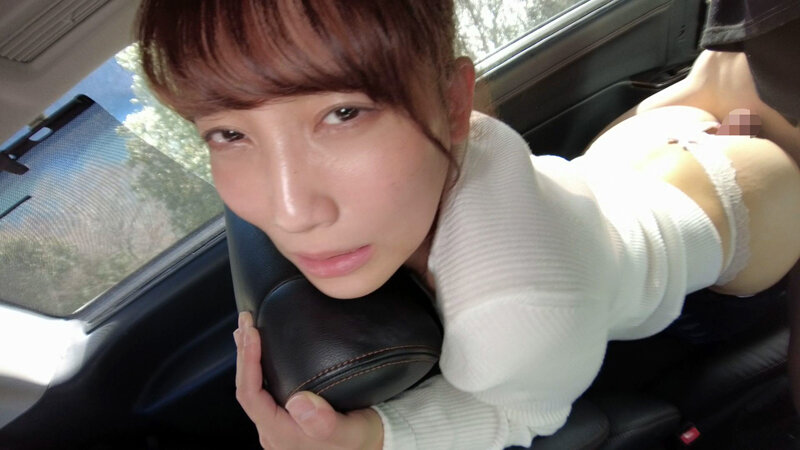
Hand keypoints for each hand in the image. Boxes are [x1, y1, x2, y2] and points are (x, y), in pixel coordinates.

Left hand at [234, 312, 383, 449]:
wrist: (371, 447)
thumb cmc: (361, 441)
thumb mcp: (351, 432)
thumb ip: (325, 424)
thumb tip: (298, 402)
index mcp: (281, 435)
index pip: (251, 396)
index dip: (248, 362)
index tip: (253, 333)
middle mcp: (273, 432)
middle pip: (247, 390)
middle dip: (244, 353)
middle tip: (247, 319)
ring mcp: (277, 425)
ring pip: (252, 388)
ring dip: (248, 357)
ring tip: (247, 329)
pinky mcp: (284, 418)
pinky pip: (263, 390)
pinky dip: (258, 366)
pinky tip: (260, 351)